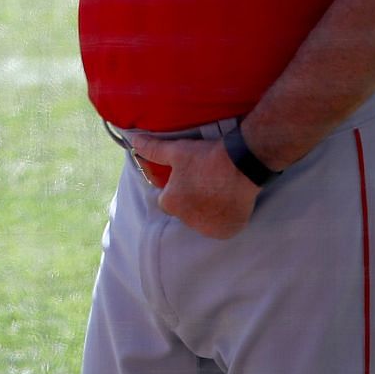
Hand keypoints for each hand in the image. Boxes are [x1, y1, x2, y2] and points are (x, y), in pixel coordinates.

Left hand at [127, 132, 258, 239]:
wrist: (241, 164)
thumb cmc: (205, 157)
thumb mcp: (175, 151)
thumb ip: (152, 149)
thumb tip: (133, 141)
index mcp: (171, 203)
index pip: (167, 200)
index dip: (177, 190)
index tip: (189, 179)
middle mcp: (186, 220)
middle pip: (185, 212)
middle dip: (191, 201)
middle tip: (205, 183)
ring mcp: (207, 228)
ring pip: (202, 220)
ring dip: (206, 211)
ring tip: (218, 191)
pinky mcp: (226, 232)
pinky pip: (220, 227)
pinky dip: (223, 219)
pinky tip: (228, 202)